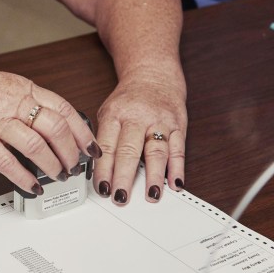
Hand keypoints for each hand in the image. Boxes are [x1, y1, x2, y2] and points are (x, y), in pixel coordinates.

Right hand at [0, 62, 99, 193]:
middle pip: (55, 127)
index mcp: (22, 88)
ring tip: (57, 175)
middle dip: (70, 151)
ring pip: (34, 144)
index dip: (82, 131)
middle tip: (75, 166)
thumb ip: (26, 102)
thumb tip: (51, 124)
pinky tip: (31, 184)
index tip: (90, 147)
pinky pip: (5, 161)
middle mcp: (11, 102)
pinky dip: (22, 176)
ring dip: (50, 164)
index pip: (63, 109)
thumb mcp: (3, 86)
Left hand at [92, 68, 186, 204]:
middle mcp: (137, 117)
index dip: (103, 170)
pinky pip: (178, 149)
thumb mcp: (107, 112)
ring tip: (150, 195)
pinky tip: (175, 183)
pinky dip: (178, 167)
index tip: (101, 188)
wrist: (153, 75)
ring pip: (156, 151)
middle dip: (124, 177)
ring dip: (154, 176)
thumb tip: (95, 172)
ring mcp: (160, 121)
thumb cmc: (128, 100)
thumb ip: (103, 138)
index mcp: (115, 114)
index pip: (107, 146)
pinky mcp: (178, 125)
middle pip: (129, 150)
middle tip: (121, 197)